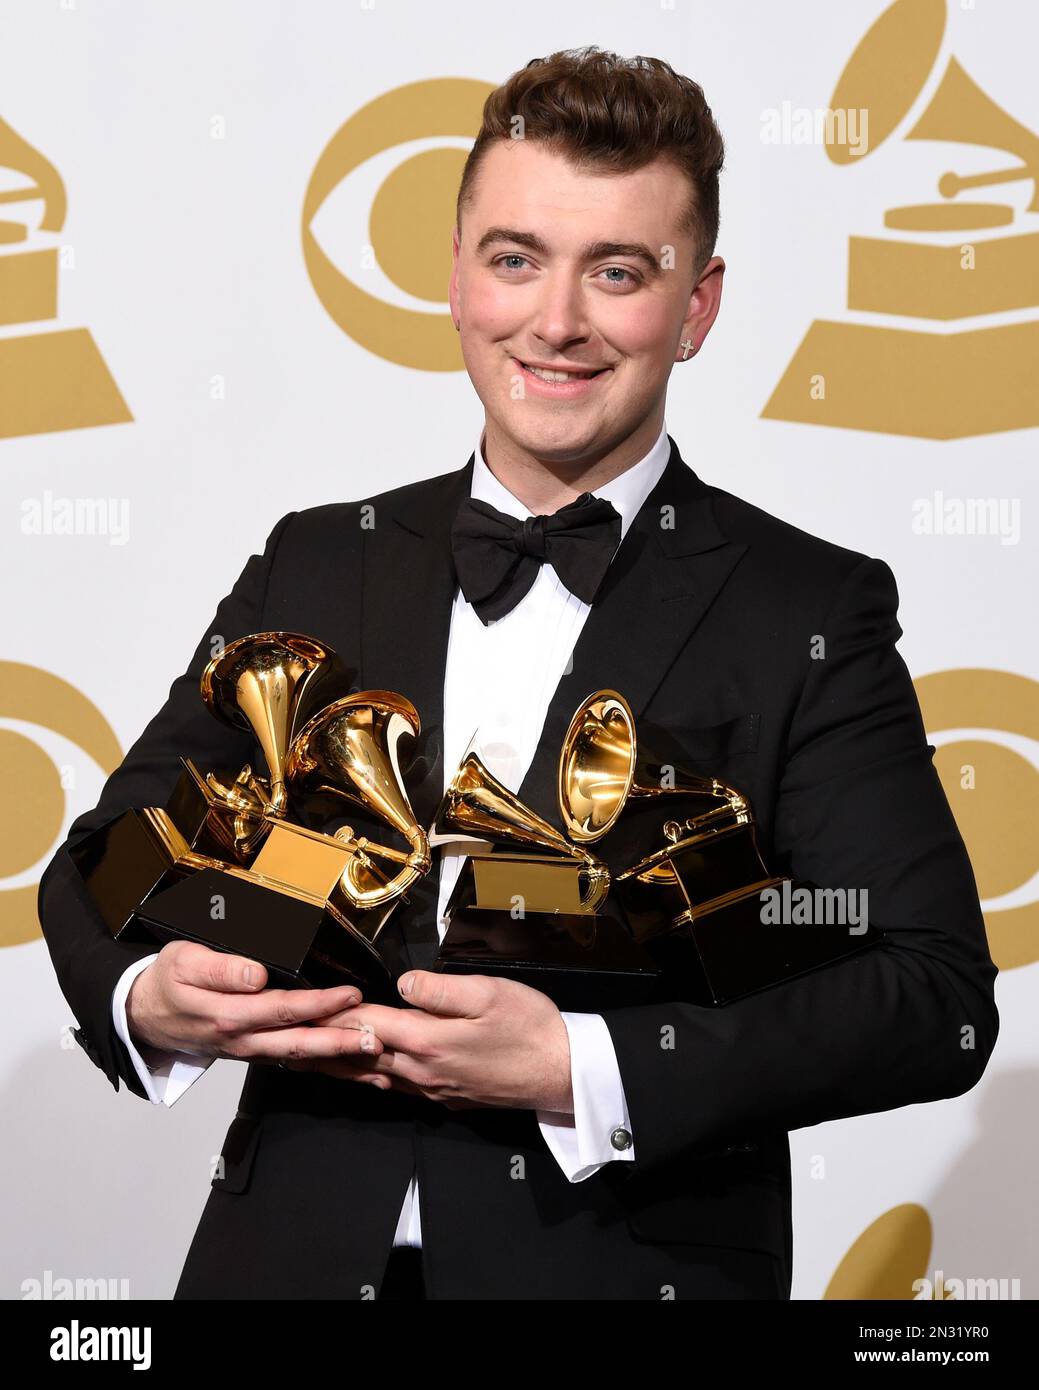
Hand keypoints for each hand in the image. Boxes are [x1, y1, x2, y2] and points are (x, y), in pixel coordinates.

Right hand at [125, 941, 382, 1066]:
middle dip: (339, 1044)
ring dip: (338, 1064)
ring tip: (377, 1064)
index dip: (317, 1005)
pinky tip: (351, 1070)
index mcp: (227, 1016)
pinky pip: (293, 1063)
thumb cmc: (167, 982)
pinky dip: (325, 1068)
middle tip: (376, 1039)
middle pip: (297, 1045)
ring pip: (299, 1060)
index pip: (280, 1010)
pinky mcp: (254, 1053)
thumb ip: (220, 968)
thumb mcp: (183, 962)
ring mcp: (249, 1052)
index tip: (349, 995)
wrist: (143, 1014)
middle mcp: (242, 1041)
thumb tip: (255, 974)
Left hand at [290, 971, 573, 1113]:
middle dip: (320, 1045)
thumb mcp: (490, 993)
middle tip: (284, 1039)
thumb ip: (441, 989)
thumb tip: (403, 982)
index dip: (332, 1012)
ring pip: (373, 1076)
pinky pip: (396, 1087)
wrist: (562, 1072)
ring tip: (307, 1060)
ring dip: (338, 1067)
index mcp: (428, 1040)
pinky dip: (369, 1079)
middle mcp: (422, 1070)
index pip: (366, 1023)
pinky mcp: (446, 1096)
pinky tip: (363, 1075)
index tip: (301, 1006)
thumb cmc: (531, 1028)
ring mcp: (433, 1087)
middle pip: (359, 1055)